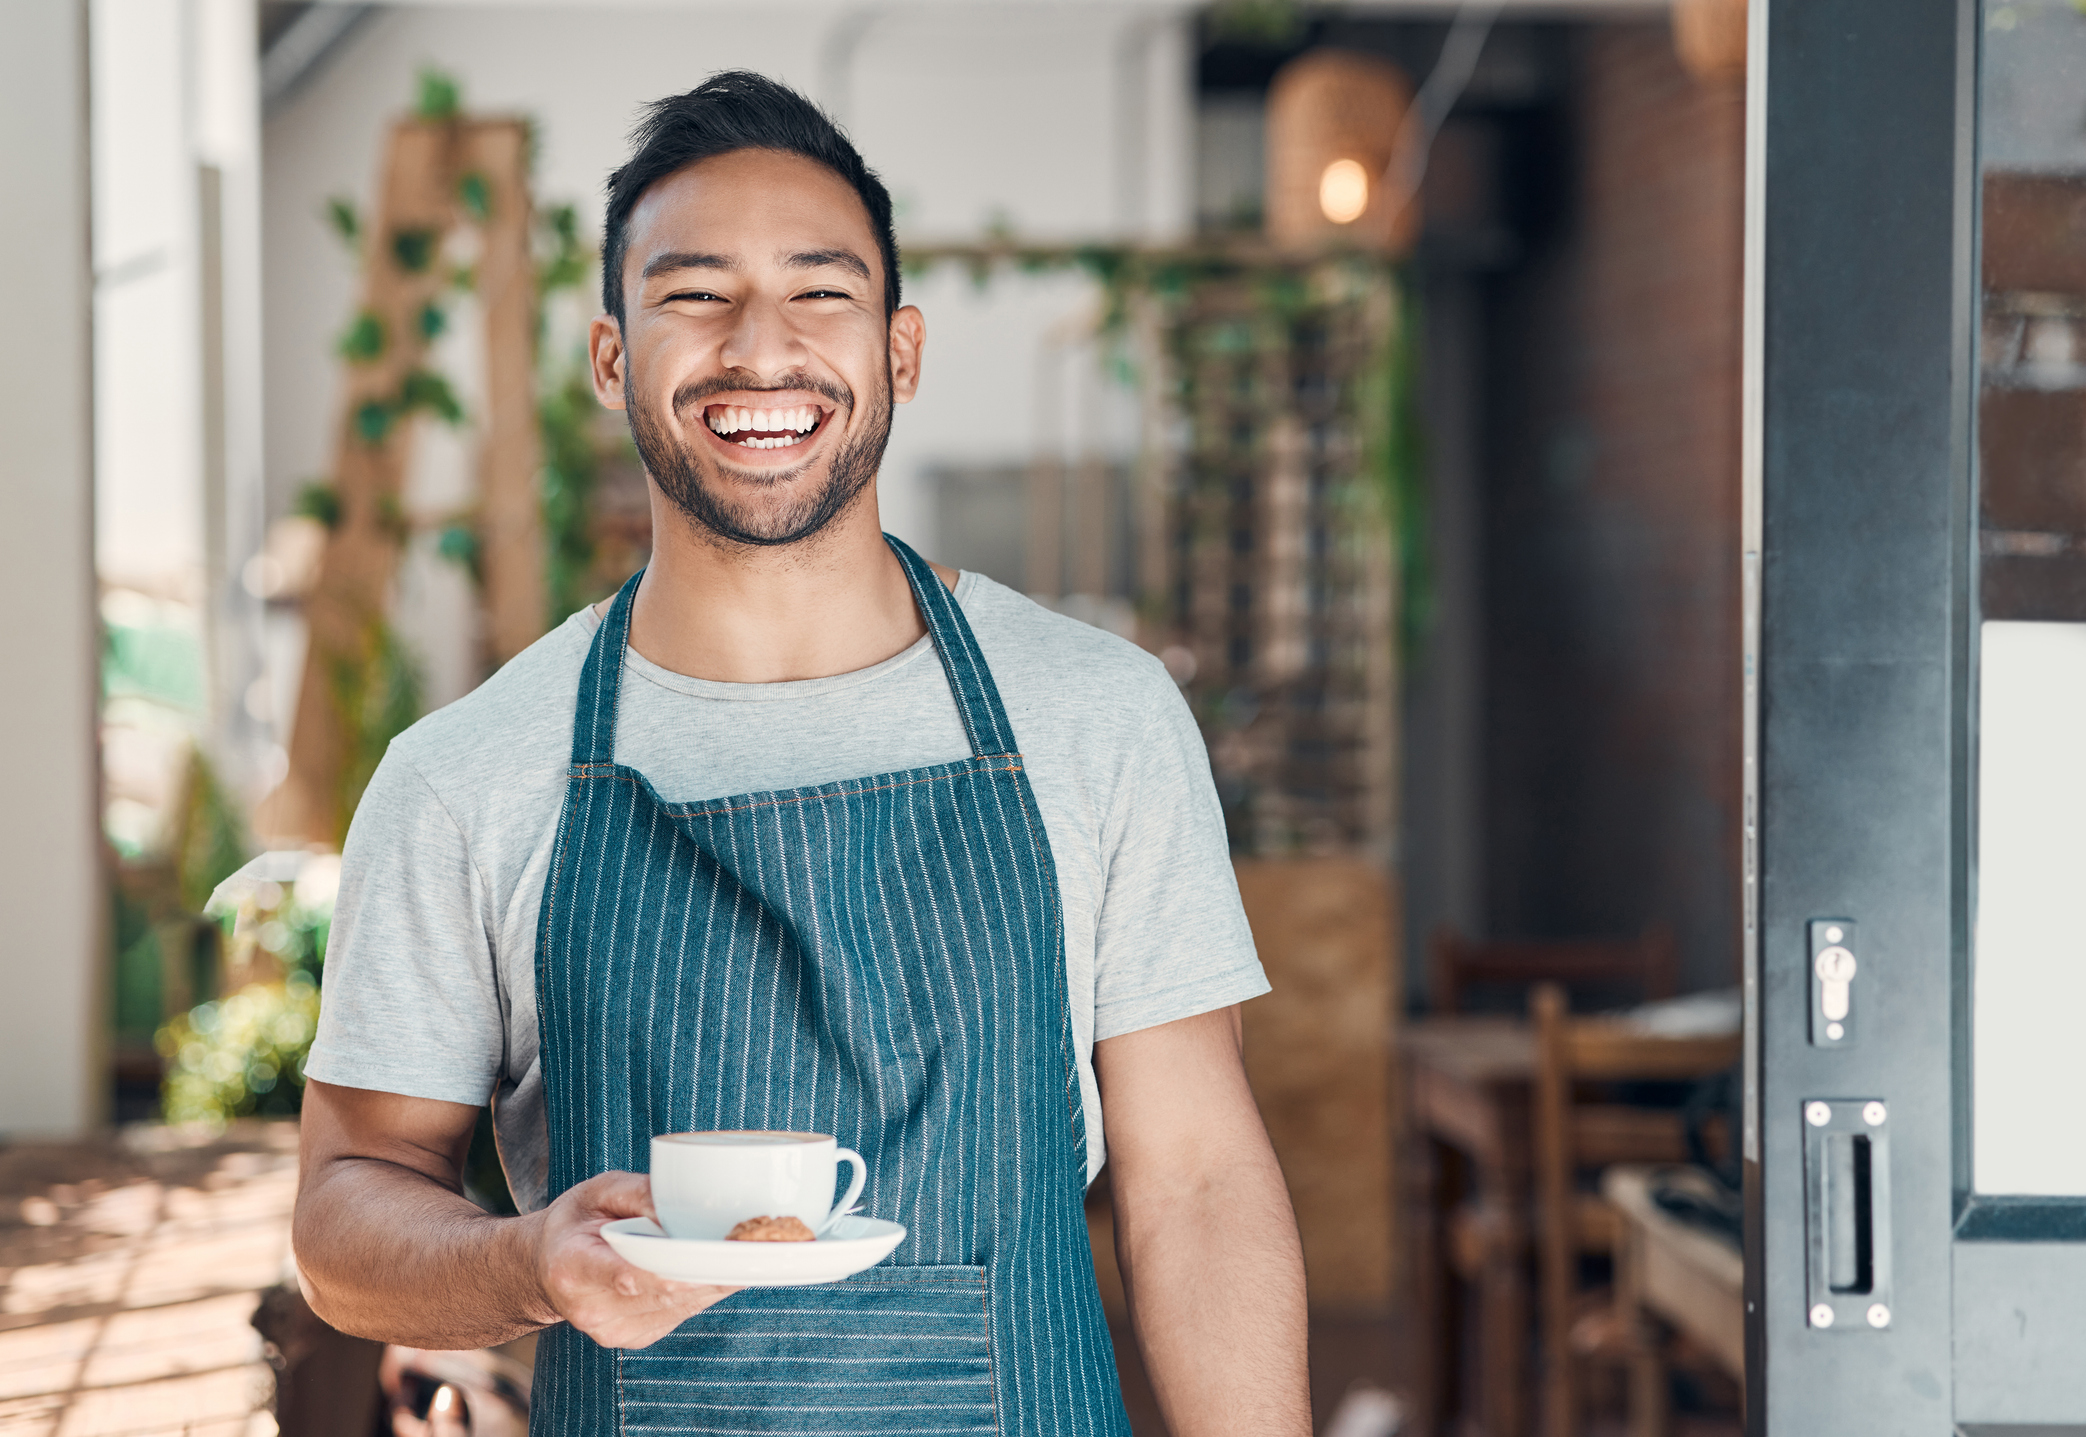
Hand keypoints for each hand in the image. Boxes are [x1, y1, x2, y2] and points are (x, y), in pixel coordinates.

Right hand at [533, 1170, 738, 1348]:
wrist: (545, 1268)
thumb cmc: (575, 1222)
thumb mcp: (597, 1190)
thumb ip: (638, 1191)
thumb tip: (683, 1200)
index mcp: (573, 1268)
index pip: (629, 1274)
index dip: (676, 1266)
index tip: (716, 1250)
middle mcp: (593, 1309)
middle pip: (667, 1292)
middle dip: (713, 1268)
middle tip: (758, 1241)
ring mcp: (615, 1330)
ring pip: (683, 1304)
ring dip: (719, 1279)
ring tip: (754, 1248)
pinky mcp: (636, 1337)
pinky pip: (683, 1312)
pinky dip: (707, 1288)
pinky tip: (725, 1265)